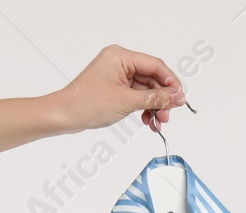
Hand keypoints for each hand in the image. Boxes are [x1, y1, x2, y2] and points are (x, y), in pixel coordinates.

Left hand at [48, 45, 185, 132]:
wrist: (65, 115)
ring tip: (157, 122)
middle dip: (162, 98)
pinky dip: (144, 108)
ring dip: (154, 106)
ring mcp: (117, 75)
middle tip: (168, 115)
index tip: (180, 99)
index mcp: (121, 56)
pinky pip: (137, 95)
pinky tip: (148, 120)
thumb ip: (155, 98)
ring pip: (146, 89)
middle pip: (152, 78)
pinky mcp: (115, 87)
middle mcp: (120, 62)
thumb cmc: (87, 103)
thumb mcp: (127, 101)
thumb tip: (175, 97)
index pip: (155, 65)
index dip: (171, 82)